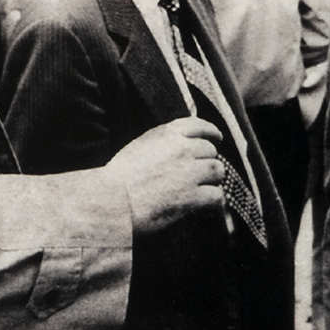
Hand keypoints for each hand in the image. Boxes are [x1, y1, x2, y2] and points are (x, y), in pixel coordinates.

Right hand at [106, 118, 224, 235]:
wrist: (112, 199)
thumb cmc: (118, 177)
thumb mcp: (139, 146)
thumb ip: (161, 142)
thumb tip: (179, 146)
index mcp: (167, 134)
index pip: (199, 126)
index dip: (211, 132)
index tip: (216, 137)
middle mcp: (182, 149)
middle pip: (210, 151)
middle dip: (208, 160)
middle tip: (204, 171)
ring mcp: (189, 173)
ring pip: (217, 171)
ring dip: (214, 179)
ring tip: (207, 186)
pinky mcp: (191, 196)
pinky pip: (216, 196)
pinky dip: (214, 200)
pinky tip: (209, 204)